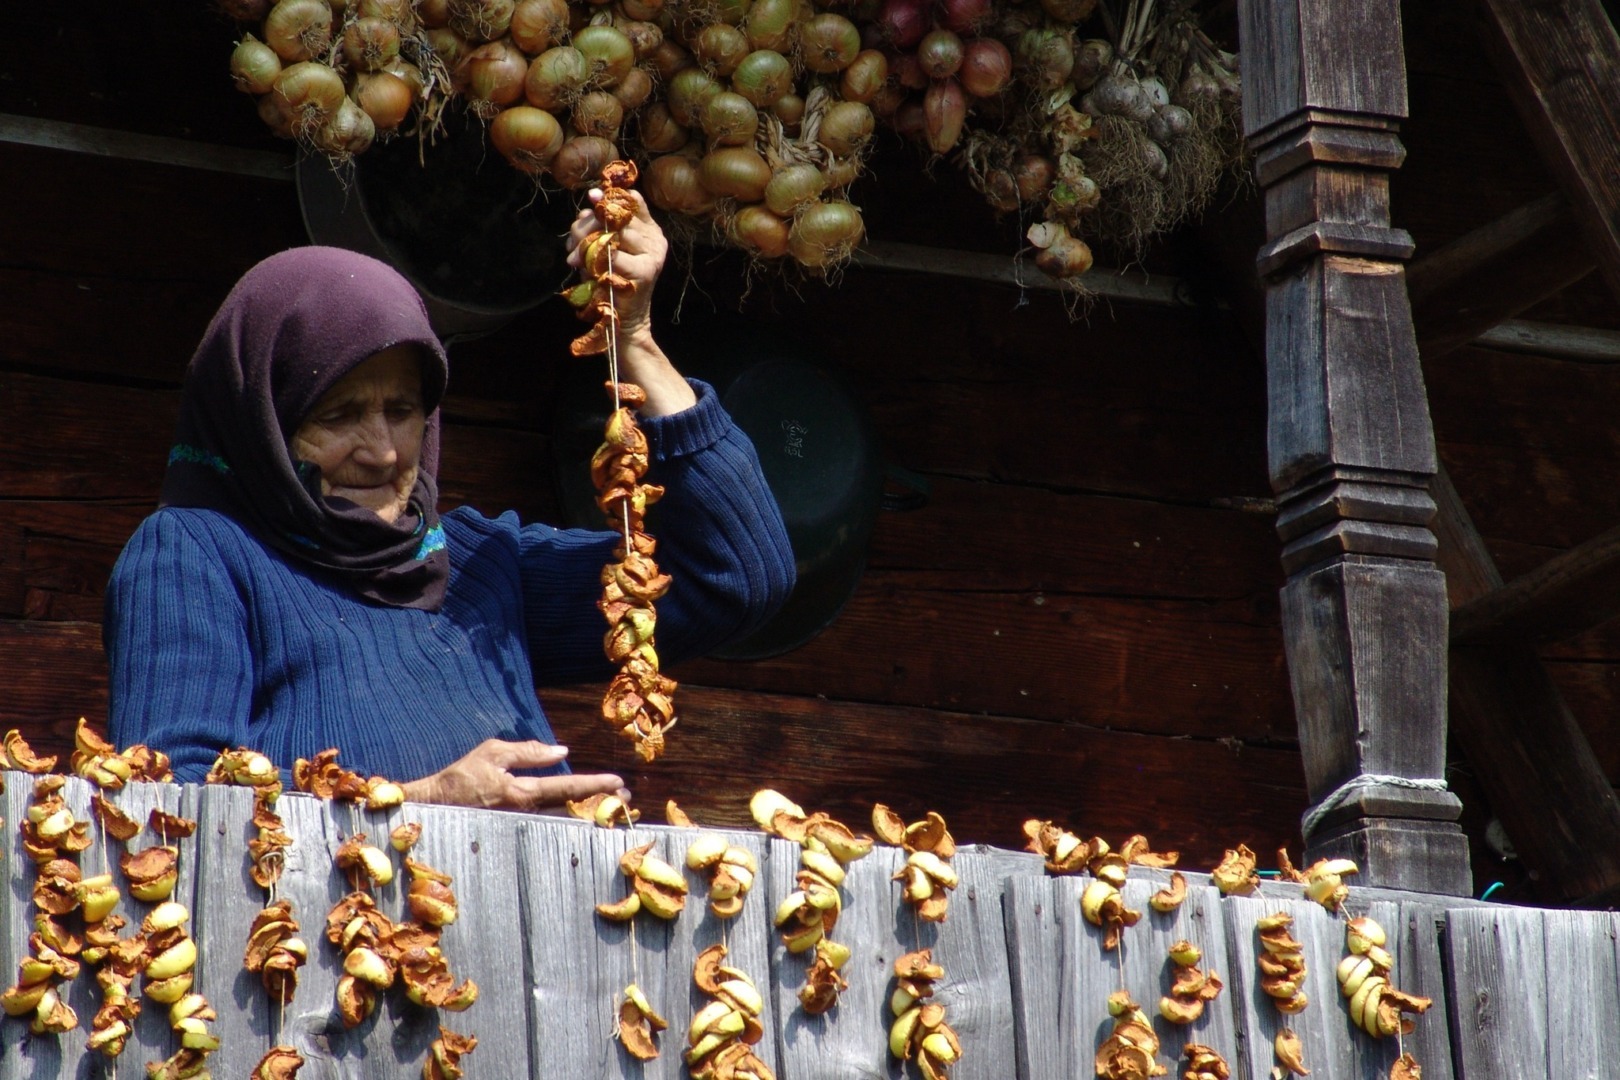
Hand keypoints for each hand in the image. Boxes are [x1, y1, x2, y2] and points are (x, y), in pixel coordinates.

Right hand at [401, 739, 625, 811]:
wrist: (433, 808)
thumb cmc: (461, 777)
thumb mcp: (493, 753)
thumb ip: (529, 752)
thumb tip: (561, 751)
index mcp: (522, 793)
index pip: (566, 787)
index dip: (594, 783)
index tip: (618, 782)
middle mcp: (526, 814)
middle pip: (572, 809)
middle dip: (601, 803)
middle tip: (628, 800)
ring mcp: (522, 826)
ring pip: (563, 820)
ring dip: (589, 813)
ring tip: (613, 807)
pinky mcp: (515, 832)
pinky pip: (548, 826)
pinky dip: (568, 820)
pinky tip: (583, 817)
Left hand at [564, 188, 696, 416]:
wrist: (621, 322)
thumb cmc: (609, 283)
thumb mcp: (603, 247)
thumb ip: (600, 224)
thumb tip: (592, 200)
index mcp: (650, 230)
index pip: (632, 200)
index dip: (609, 197)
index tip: (592, 198)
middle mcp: (656, 240)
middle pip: (617, 214)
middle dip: (586, 223)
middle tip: (571, 241)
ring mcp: (653, 255)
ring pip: (612, 232)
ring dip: (584, 242)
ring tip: (574, 258)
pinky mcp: (645, 271)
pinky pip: (610, 253)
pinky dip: (592, 260)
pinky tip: (585, 271)